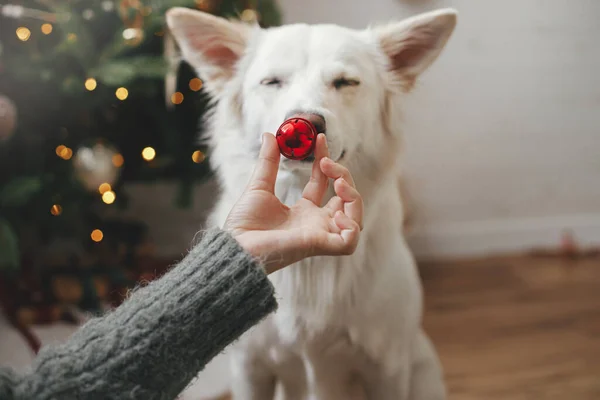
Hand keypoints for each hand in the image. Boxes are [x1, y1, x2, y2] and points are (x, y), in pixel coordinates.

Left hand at [224, 133, 362, 273]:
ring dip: (354, 198)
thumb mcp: (259, 186)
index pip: (325, 183)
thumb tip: (269, 135)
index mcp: (303, 212)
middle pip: (347, 201)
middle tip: (326, 162)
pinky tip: (336, 213)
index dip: (327, 161)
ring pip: (355, 221)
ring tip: (338, 183)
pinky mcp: (318, 245)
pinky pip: (349, 243)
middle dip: (344, 176)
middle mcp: (315, 223)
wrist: (236, 244)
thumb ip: (268, 161)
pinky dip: (351, 226)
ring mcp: (319, 235)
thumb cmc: (244, 224)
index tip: (320, 140)